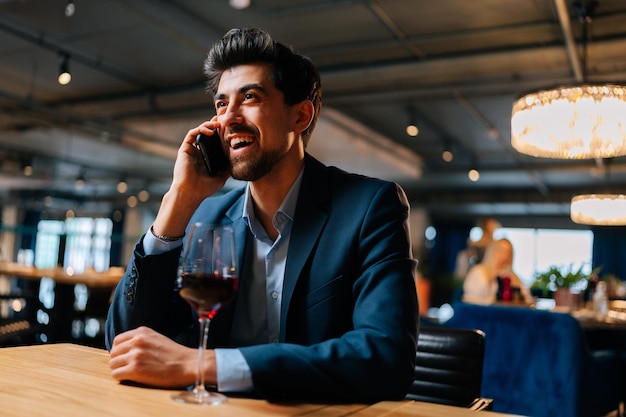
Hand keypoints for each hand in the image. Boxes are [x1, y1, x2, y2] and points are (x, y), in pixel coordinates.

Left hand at [108, 326, 216, 387]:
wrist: (188, 364)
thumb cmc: (175, 354)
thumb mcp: (157, 338)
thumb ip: (141, 340)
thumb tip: (125, 349)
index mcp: (142, 332)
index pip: (117, 340)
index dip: (120, 351)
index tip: (125, 357)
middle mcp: (137, 341)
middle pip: (113, 352)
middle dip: (119, 360)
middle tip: (128, 367)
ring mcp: (135, 355)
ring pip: (113, 364)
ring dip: (119, 370)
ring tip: (131, 373)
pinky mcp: (135, 369)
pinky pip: (116, 375)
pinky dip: (121, 378)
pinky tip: (132, 378)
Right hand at [152, 120, 229, 237]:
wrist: (191, 193)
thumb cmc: (204, 188)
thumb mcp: (221, 177)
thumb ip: (228, 168)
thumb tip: (238, 160)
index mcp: (207, 157)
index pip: (214, 141)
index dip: (221, 133)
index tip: (231, 128)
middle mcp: (199, 152)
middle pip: (207, 133)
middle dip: (215, 125)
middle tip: (225, 120)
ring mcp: (192, 150)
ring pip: (199, 131)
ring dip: (209, 125)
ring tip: (218, 124)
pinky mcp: (185, 149)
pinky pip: (192, 134)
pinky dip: (201, 129)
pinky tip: (210, 131)